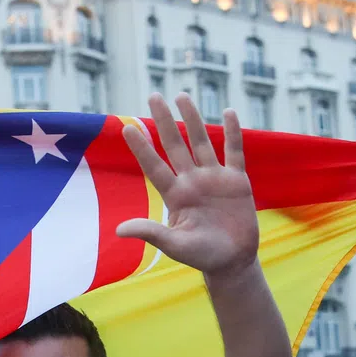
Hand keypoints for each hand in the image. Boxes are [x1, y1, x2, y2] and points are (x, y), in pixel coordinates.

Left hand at [118, 93, 257, 276]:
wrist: (233, 261)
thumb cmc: (202, 255)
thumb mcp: (175, 245)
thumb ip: (151, 233)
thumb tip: (119, 230)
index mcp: (175, 195)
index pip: (154, 166)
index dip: (141, 148)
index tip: (126, 127)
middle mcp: (192, 181)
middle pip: (175, 144)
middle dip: (164, 120)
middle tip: (153, 96)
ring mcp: (214, 178)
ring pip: (201, 141)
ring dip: (193, 118)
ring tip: (182, 95)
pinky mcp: (237, 180)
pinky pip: (234, 151)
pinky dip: (232, 133)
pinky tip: (228, 112)